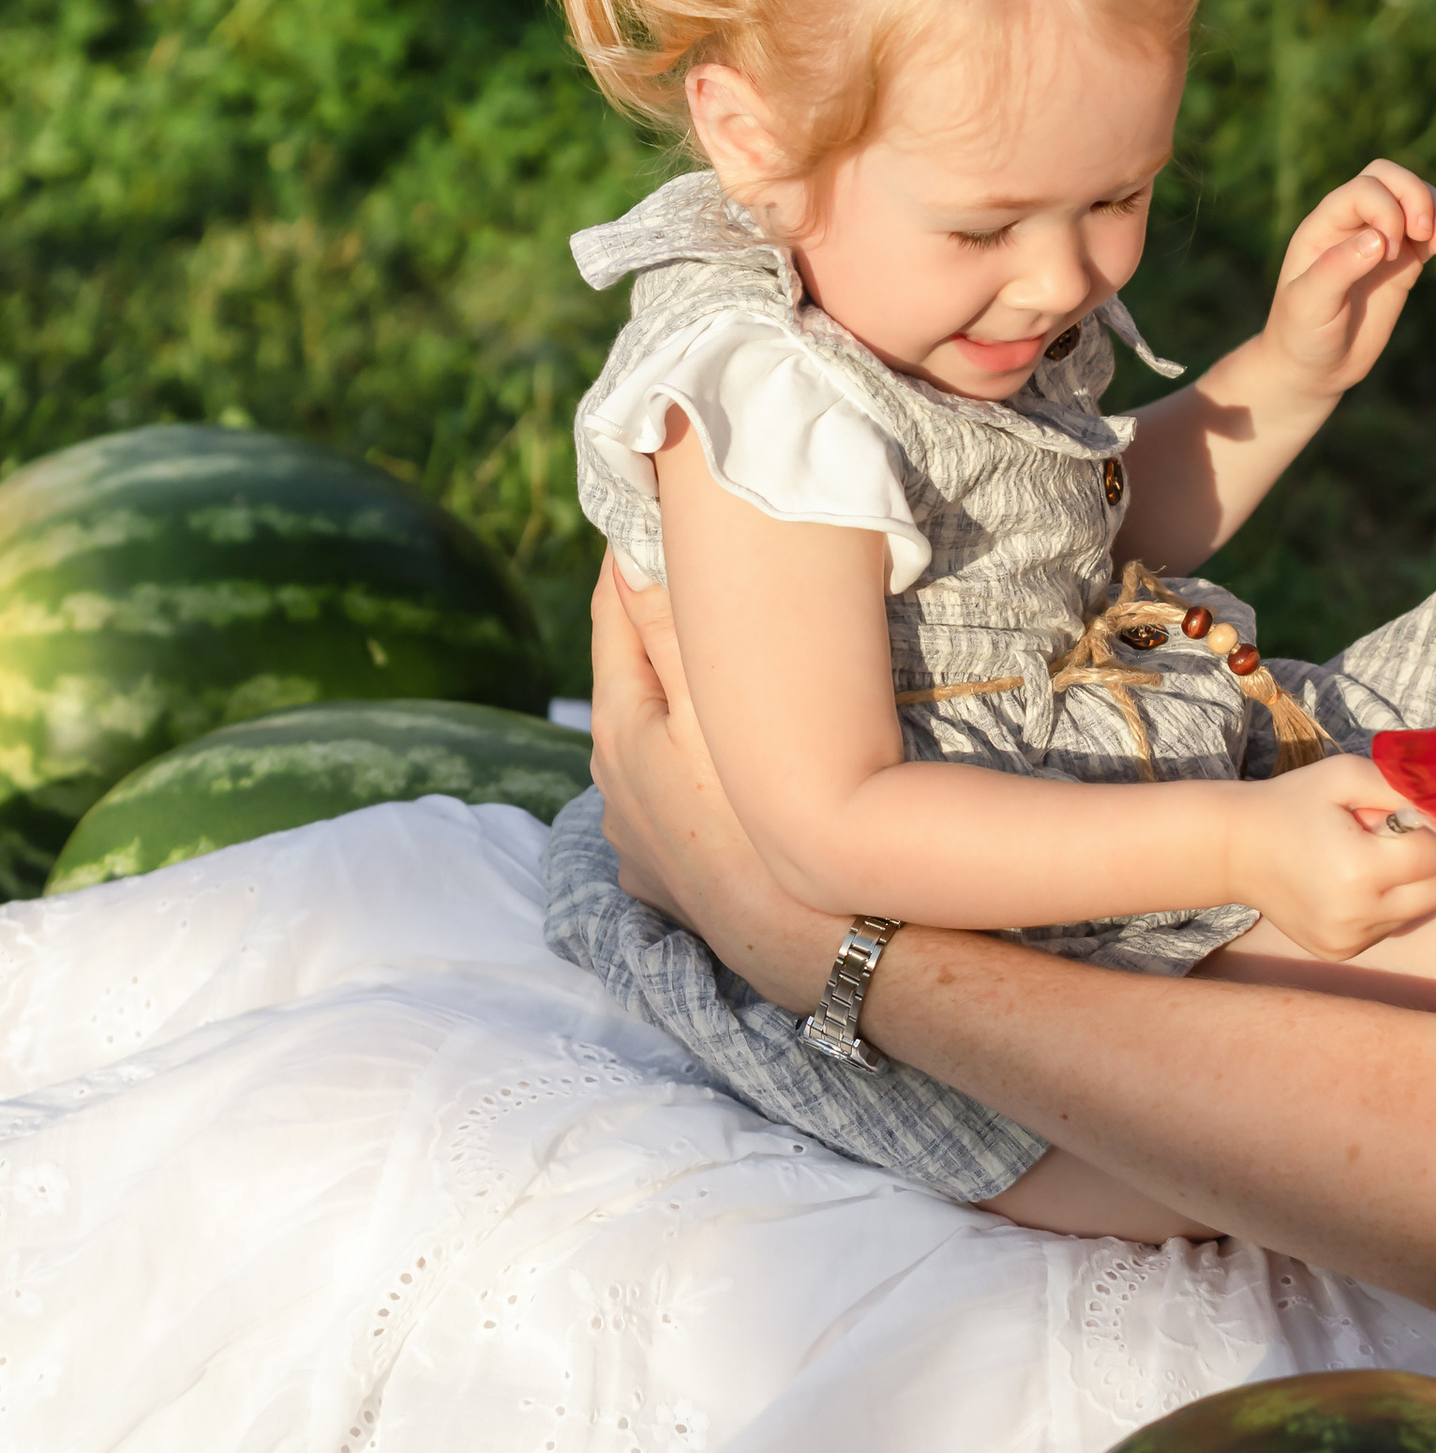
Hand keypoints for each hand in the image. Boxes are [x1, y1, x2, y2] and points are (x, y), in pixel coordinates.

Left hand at [588, 557, 839, 1012]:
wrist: (807, 942)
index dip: (629, 560)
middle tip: (692, 575)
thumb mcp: (714, 710)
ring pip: (652, 744)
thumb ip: (667, 628)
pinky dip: (690, 772)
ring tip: (714, 672)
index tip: (648, 509)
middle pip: (631, 681)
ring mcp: (637, 837)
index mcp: (619, 728)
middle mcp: (612, 784)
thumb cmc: (765, 817)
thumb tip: (628, 549)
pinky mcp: (665, 877)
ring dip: (676, 707)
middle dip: (656, 631)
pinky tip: (720, 770)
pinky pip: (672, 802)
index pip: (613, 617)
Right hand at [1226, 752, 1435, 959]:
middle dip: (1429, 862)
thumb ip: (1400, 786)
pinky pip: (1387, 927)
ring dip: (1404, 885)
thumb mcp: (1344, 775)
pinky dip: (1381, 905)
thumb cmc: (1290, 804)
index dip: (1427, 832)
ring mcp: (1349, 940)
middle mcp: (1358, 915)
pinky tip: (1346, 884)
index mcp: (1361, 870)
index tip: (1398, 819)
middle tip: (1391, 840)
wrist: (1234, 850)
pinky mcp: (1340, 953)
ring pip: (1416, 912)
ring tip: (1359, 861)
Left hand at [1263, 160, 1435, 403]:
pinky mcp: (1404, 261)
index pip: (1364, 189)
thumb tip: (1378, 238)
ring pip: (1419, 199)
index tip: (1386, 253)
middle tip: (1426, 235)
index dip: (1385, 210)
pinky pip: (1435, 232)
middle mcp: (1354, 224)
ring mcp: (1382, 240)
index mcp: (1324, 226)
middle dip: (1418, 197)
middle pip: (1393, 178)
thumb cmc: (1302, 334)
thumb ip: (1338, 268)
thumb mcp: (1309, 305)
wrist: (1316, 367)